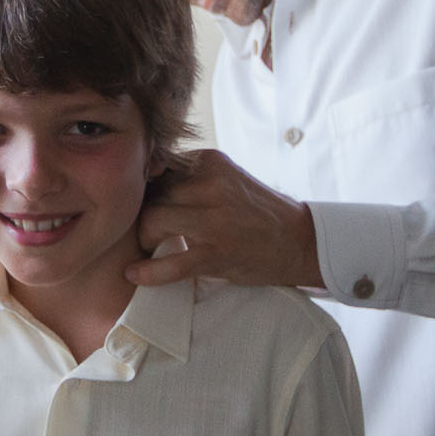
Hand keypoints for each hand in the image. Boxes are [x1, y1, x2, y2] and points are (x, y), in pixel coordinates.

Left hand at [130, 148, 325, 288]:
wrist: (299, 240)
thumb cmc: (255, 211)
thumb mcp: (225, 179)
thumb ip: (189, 176)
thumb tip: (140, 179)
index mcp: (211, 161)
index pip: (157, 168)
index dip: (145, 190)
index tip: (141, 202)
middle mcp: (213, 185)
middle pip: (152, 194)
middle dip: (143, 214)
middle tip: (146, 229)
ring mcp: (216, 220)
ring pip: (154, 221)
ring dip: (145, 239)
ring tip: (150, 248)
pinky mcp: (218, 253)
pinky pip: (171, 263)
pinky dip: (149, 272)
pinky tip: (134, 274)